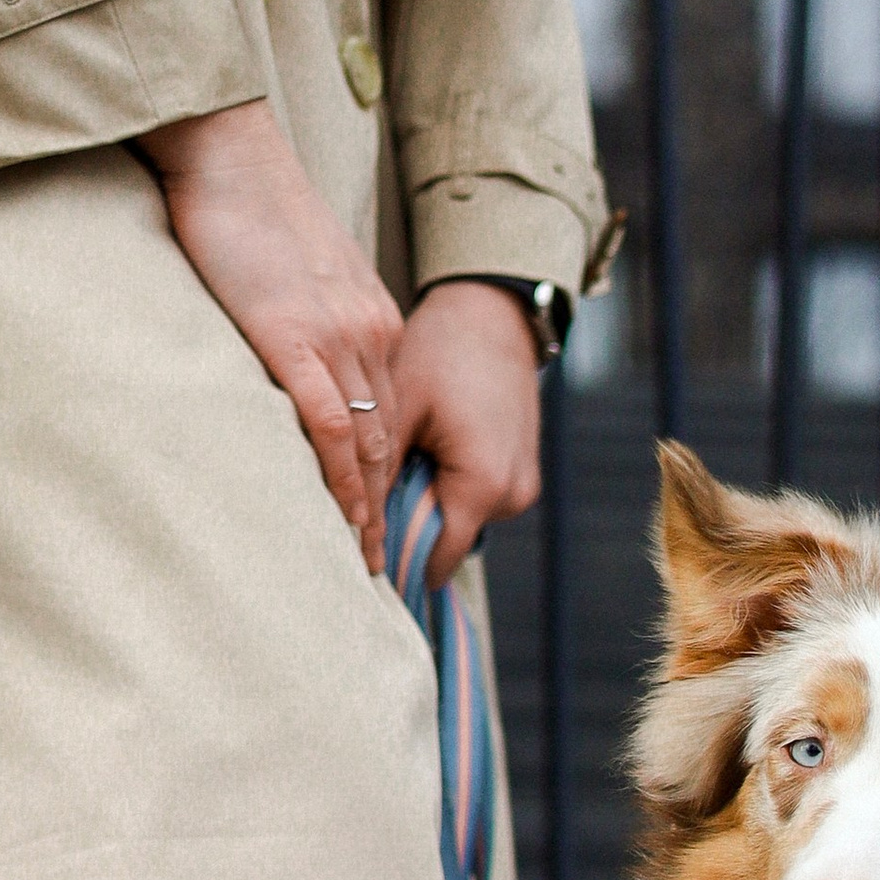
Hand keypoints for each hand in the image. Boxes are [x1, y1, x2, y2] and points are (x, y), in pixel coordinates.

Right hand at [141, 101, 403, 570]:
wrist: (227, 148)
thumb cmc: (246, 205)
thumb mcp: (299, 275)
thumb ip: (310, 325)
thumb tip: (292, 365)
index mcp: (375, 322)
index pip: (389, 419)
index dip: (389, 477)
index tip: (382, 522)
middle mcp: (372, 336)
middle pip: (388, 443)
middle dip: (386, 510)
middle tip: (379, 568)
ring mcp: (339, 340)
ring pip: (367, 447)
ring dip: (366, 512)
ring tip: (360, 565)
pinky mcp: (296, 341)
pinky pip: (330, 431)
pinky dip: (340, 484)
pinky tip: (340, 522)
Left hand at [389, 280, 545, 585]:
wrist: (491, 315)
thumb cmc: (441, 352)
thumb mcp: (400, 408)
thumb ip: (380, 472)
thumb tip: (356, 525)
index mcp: (483, 484)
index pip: (437, 556)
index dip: (398, 561)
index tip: (363, 564)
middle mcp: (513, 496)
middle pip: (449, 538)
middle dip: (411, 523)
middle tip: (374, 493)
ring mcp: (524, 488)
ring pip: (462, 520)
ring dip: (430, 502)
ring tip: (408, 458)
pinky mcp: (524, 474)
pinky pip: (478, 499)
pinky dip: (450, 486)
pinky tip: (433, 449)